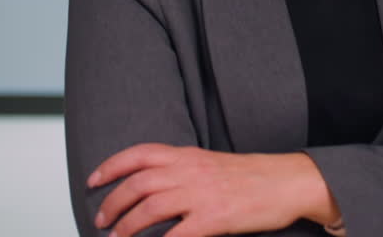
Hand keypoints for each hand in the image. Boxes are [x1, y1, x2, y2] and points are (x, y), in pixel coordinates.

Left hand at [88, 143, 338, 236]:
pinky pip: (177, 235)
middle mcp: (190, 171)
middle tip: (102, 221)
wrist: (288, 182)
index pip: (139, 154)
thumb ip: (181, 170)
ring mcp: (202, 195)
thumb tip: (151, 185)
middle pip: (138, 184)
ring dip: (128, 226)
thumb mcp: (210, 163)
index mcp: (187, 155)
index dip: (111, 166)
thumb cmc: (250, 177)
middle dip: (113, 204)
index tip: (94, 180)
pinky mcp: (215, 218)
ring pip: (150, 209)